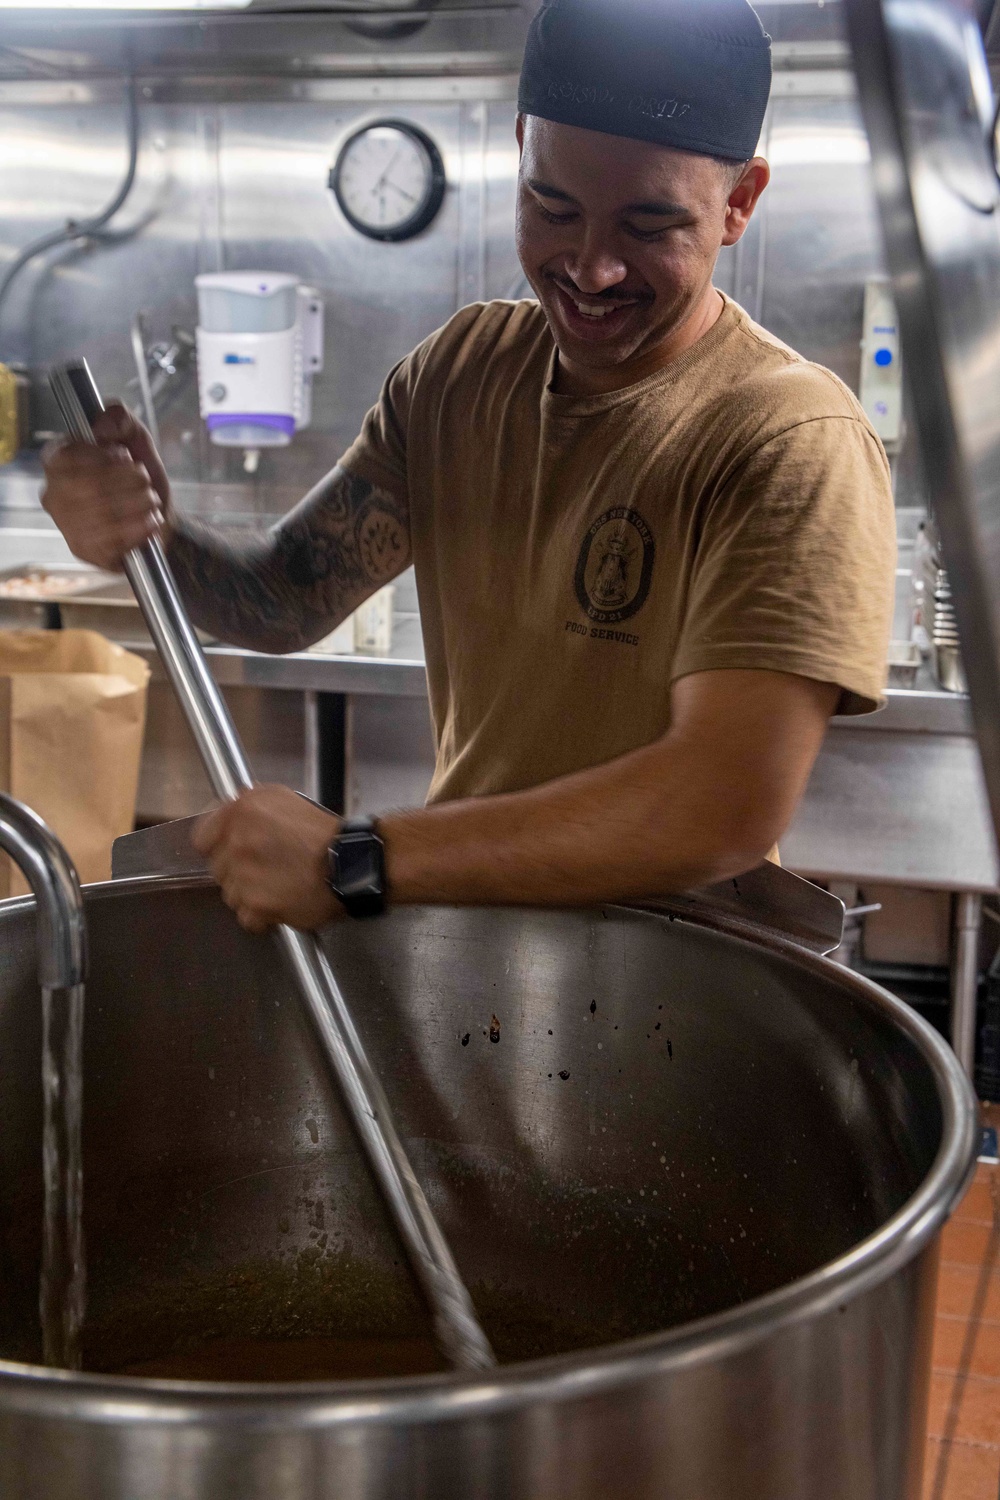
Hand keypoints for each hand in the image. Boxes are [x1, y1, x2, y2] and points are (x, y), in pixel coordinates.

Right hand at [41, 402, 172, 571]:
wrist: (158, 517)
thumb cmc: (139, 477)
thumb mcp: (136, 437)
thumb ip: (120, 418)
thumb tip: (102, 426)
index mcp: (58, 461)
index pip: (68, 456)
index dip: (103, 457)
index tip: (126, 457)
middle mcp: (53, 493)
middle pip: (88, 486)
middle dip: (129, 482)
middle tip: (145, 482)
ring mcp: (66, 525)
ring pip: (102, 514)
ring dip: (138, 504)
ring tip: (151, 501)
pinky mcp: (83, 551)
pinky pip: (111, 541)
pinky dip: (139, 528)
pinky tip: (149, 522)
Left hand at [192, 785, 341, 933]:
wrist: (352, 864)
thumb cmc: (325, 834)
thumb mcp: (285, 800)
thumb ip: (251, 807)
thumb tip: (230, 818)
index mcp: (243, 811)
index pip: (202, 838)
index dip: (218, 847)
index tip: (232, 853)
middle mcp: (238, 841)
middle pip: (217, 869)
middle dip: (238, 872)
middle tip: (268, 869)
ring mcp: (244, 874)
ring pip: (230, 895)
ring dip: (250, 895)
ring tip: (279, 886)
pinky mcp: (255, 904)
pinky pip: (246, 917)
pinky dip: (262, 917)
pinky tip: (282, 903)